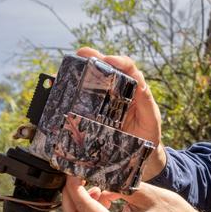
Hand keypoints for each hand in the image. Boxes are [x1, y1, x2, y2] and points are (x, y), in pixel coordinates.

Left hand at [61, 176, 204, 211]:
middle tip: (74, 179)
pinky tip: (104, 196)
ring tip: (94, 187)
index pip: (85, 209)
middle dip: (69, 200)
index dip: (75, 189)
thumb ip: (119, 186)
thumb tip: (99, 178)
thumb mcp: (146, 192)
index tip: (72, 174)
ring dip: (80, 206)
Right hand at [75, 47, 167, 179]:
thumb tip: (140, 82)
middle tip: (80, 55)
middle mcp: (116, 90)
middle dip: (90, 57)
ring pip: (87, 81)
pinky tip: (59, 93)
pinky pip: (78, 101)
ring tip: (64, 73)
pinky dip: (67, 95)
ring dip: (74, 74)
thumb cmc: (148, 134)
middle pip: (102, 67)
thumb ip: (147, 101)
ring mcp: (102, 101)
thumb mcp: (151, 118)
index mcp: (132, 87)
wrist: (140, 156)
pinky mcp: (91, 114)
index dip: (117, 60)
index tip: (108, 60)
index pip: (126, 66)